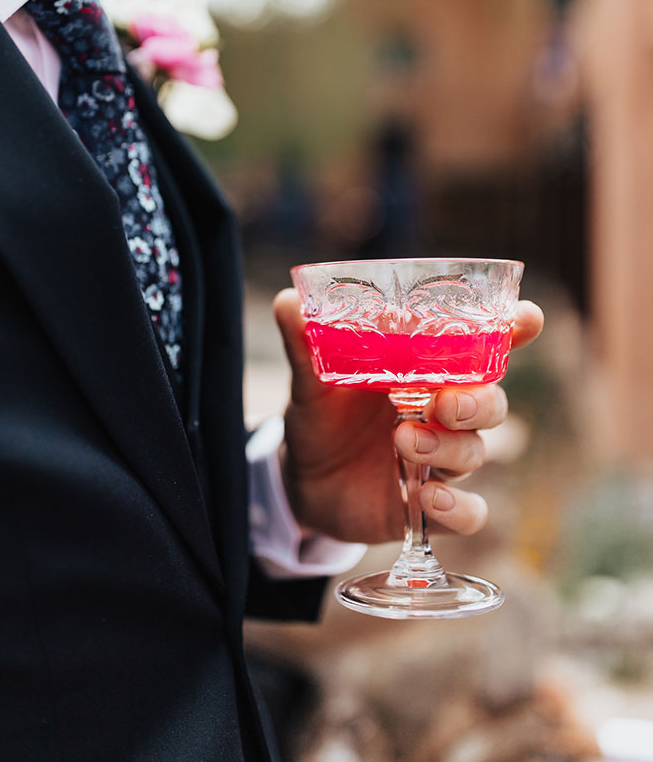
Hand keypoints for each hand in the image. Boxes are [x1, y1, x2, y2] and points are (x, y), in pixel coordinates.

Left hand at [273, 289, 543, 544]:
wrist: (301, 480)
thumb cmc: (320, 417)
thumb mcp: (309, 383)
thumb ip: (304, 345)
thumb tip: (287, 301)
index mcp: (424, 372)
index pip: (481, 348)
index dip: (512, 332)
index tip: (526, 318)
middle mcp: (442, 412)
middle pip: (491, 402)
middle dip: (479, 401)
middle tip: (444, 402)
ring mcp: (441, 459)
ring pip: (477, 451)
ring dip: (449, 446)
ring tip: (405, 440)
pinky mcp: (433, 504)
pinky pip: (469, 513)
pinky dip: (458, 508)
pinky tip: (429, 497)